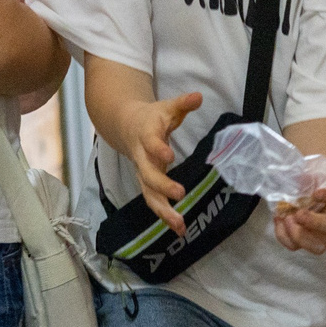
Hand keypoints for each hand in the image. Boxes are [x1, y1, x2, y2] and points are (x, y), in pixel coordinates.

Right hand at [120, 91, 204, 236]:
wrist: (127, 127)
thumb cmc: (152, 118)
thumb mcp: (167, 108)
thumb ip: (182, 104)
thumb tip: (198, 96)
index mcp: (146, 136)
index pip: (150, 143)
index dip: (158, 148)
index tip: (170, 155)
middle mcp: (142, 158)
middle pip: (147, 175)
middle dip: (162, 185)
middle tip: (180, 193)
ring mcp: (143, 174)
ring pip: (149, 195)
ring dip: (163, 211)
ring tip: (180, 225)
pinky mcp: (147, 185)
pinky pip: (154, 203)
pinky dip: (165, 217)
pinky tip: (180, 230)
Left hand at [272, 165, 325, 255]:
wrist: (315, 185)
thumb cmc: (316, 177)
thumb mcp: (313, 169)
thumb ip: (307, 174)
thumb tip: (298, 180)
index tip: (317, 192)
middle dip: (313, 224)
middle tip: (298, 214)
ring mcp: (321, 232)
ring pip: (316, 246)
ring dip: (298, 235)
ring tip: (286, 219)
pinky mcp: (305, 239)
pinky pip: (295, 246)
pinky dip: (283, 235)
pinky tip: (278, 219)